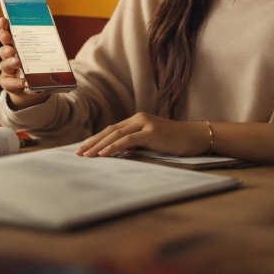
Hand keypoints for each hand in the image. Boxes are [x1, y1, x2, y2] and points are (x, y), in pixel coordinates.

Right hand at [0, 17, 48, 107]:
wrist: (33, 87)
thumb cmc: (37, 65)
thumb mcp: (41, 52)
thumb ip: (44, 44)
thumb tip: (54, 32)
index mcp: (16, 44)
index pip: (7, 32)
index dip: (3, 25)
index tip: (3, 21)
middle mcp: (9, 55)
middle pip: (3, 46)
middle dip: (5, 44)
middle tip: (11, 42)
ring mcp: (7, 70)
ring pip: (4, 64)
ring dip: (10, 62)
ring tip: (17, 62)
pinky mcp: (7, 83)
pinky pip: (8, 83)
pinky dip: (15, 82)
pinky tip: (22, 82)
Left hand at [74, 112, 209, 157]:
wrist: (194, 137)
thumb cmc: (174, 143)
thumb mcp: (151, 144)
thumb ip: (135, 146)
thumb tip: (119, 155)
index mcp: (136, 121)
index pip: (111, 130)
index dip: (96, 139)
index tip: (83, 149)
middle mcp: (138, 119)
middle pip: (110, 130)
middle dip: (92, 142)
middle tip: (78, 153)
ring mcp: (144, 123)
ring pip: (116, 134)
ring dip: (99, 145)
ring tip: (86, 155)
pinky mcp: (151, 131)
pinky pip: (128, 140)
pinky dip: (114, 146)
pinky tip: (104, 153)